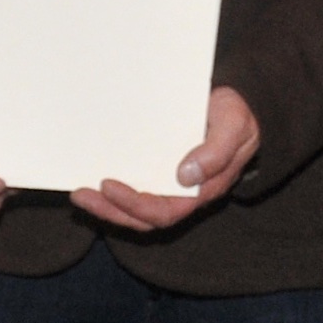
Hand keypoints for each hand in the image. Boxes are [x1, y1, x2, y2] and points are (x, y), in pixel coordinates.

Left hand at [73, 87, 260, 232]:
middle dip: (111, 210)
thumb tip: (184, 176)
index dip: (135, 205)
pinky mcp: (160, 172)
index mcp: (203, 190)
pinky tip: (92, 180)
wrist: (242, 105)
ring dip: (106, 205)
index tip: (108, 185)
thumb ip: (216, 152)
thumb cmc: (238, 115)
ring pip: (135, 210)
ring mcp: (171, 185)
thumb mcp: (234, 126)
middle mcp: (184, 195)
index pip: (165, 211)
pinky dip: (112, 192)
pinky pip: (135, 190)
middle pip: (144, 218)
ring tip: (80, 193)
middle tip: (81, 194)